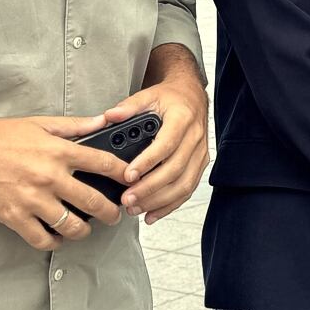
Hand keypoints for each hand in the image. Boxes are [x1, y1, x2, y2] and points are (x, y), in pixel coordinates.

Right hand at [0, 114, 129, 249]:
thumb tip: (105, 121)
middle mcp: (49, 177)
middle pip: (94, 202)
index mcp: (58, 151)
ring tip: (86, 228)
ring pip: (71, 226)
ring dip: (84, 231)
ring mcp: (32, 199)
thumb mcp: (39, 123)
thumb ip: (75, 126)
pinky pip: (42, 239)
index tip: (132, 181)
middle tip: (115, 215)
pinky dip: (53, 242)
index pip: (104, 164)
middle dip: (112, 212)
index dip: (124, 175)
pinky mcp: (13, 217)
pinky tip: (56, 236)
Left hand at [103, 74, 209, 224]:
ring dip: (159, 201)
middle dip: (150, 188)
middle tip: (127, 199)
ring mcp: (200, 153)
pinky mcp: (200, 165)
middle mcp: (195, 137)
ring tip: (135, 208)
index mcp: (182, 118)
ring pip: (184, 184)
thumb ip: (129, 106)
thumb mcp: (149, 95)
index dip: (148, 162)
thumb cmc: (170, 98)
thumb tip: (109, 116)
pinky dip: (170, 205)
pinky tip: (152, 214)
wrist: (192, 97)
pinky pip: (188, 190)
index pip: (166, 144)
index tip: (128, 175)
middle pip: (175, 169)